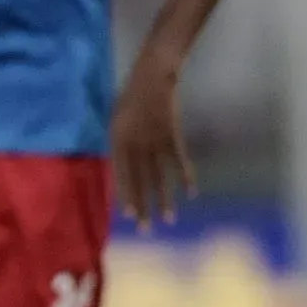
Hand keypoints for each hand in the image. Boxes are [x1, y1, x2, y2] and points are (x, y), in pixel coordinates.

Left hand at [109, 60, 193, 228]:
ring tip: (168, 219)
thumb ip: (118, 146)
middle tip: (146, 229)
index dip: (126, 195)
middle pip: (141, 180)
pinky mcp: (173, 135)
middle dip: (144, 206)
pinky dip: (186, 176)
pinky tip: (190, 192)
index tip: (129, 216)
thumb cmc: (130, 99)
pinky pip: (179, 160)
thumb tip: (122, 170)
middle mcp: (136, 144)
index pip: (122, 175)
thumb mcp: (115, 122)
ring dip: (165, 198)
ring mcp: (156, 140)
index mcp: (118, 141)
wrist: (152, 77)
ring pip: (161, 175)